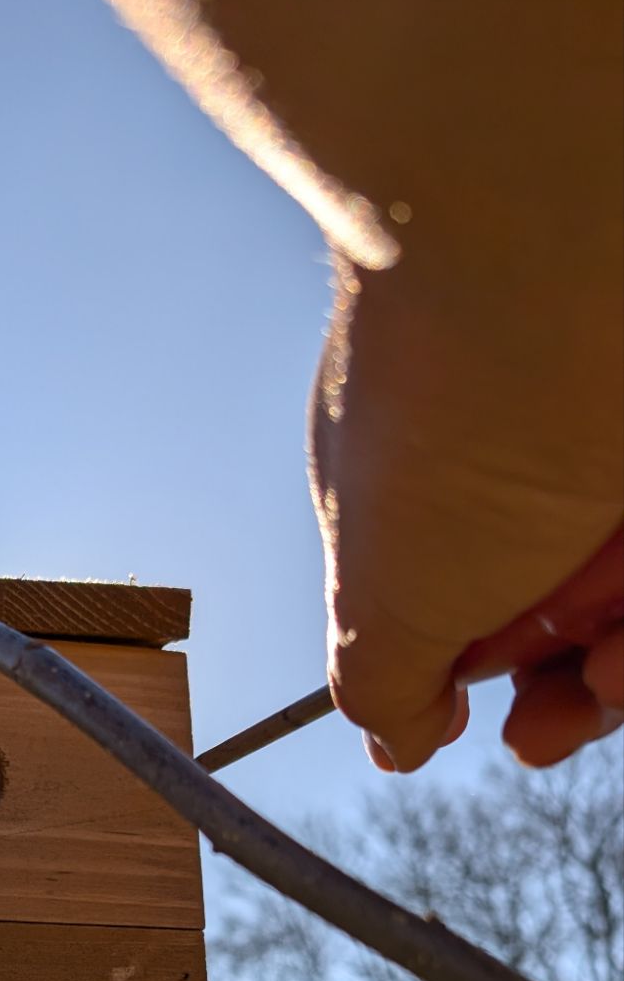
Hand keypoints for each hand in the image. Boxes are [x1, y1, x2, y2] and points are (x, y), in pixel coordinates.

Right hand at [109, 0, 622, 772]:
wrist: (540, 240)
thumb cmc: (442, 413)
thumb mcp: (379, 601)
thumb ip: (382, 686)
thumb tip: (396, 740)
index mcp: (449, 503)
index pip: (509, 621)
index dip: (529, 693)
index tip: (525, 733)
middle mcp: (544, 466)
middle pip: (601, 612)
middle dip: (594, 687)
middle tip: (578, 703)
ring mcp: (612, 444)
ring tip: (618, 654)